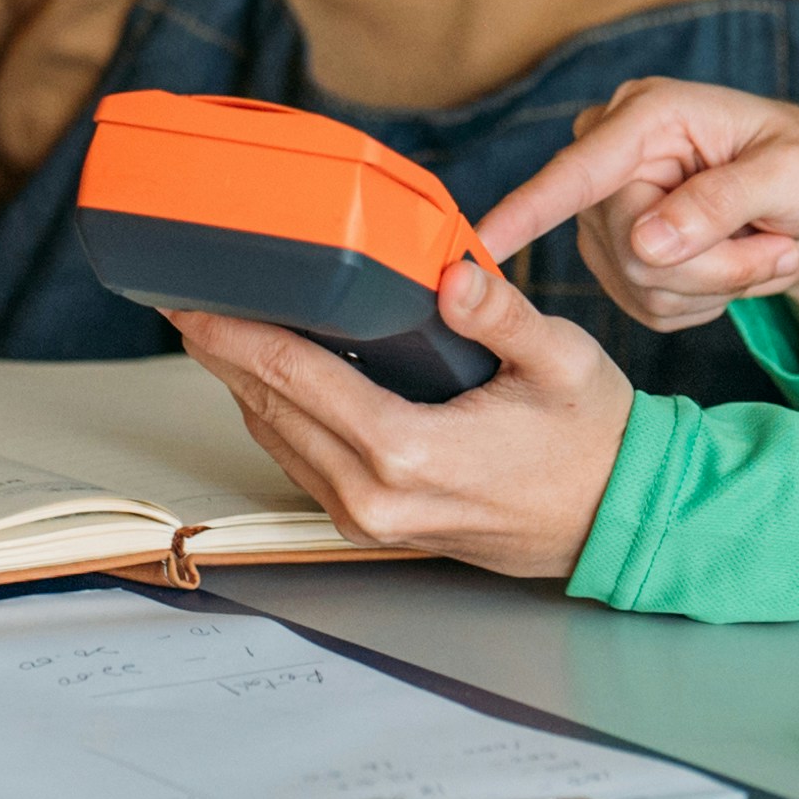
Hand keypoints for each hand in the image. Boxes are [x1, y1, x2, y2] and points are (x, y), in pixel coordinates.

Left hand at [157, 253, 630, 581]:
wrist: (612, 518)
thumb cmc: (590, 438)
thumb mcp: (561, 361)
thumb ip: (500, 315)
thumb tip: (452, 274)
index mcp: (408, 452)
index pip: (293, 378)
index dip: (233, 334)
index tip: (190, 297)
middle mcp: (373, 494)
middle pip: (268, 408)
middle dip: (221, 351)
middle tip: (186, 297)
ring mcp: (368, 517)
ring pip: (276, 439)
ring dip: (241, 384)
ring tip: (215, 329)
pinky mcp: (372, 524)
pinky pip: (301, 461)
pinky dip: (275, 415)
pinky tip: (267, 378)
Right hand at [475, 79, 798, 351]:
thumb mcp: (793, 174)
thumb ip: (722, 202)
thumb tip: (645, 241)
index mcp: (650, 116)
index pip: (578, 171)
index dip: (527, 208)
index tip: (478, 242)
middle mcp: (615, 157)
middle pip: (628, 246)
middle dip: (712, 267)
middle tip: (779, 249)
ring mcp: (611, 210)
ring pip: (637, 284)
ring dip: (716, 286)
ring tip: (766, 250)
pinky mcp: (620, 256)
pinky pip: (647, 309)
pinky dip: (704, 303)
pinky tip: (734, 267)